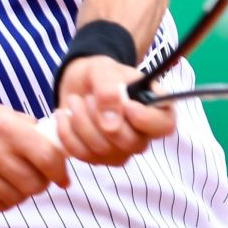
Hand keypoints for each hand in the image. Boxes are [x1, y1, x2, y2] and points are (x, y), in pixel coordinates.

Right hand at [0, 102, 69, 211]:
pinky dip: (6, 199)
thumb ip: (29, 129)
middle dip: (42, 183)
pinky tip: (1, 185)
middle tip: (39, 176)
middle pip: (33, 183)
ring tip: (17, 179)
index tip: (62, 176)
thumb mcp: (0, 112)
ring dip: (23, 192)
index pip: (45, 156)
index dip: (59, 170)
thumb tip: (59, 143)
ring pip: (17, 197)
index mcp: (2, 125)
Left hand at [54, 55, 175, 166]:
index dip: (146, 119)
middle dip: (101, 119)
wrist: (79, 83)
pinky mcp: (99, 158)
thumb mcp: (104, 69)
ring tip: (75, 101)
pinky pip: (83, 155)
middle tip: (87, 97)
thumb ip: (109, 90)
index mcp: (156, 108)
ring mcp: (122, 150)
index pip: (164, 126)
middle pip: (131, 143)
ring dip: (82, 123)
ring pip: (104, 151)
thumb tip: (111, 125)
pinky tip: (64, 116)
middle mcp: (143, 135)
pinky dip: (68, 134)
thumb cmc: (101, 74)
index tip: (126, 104)